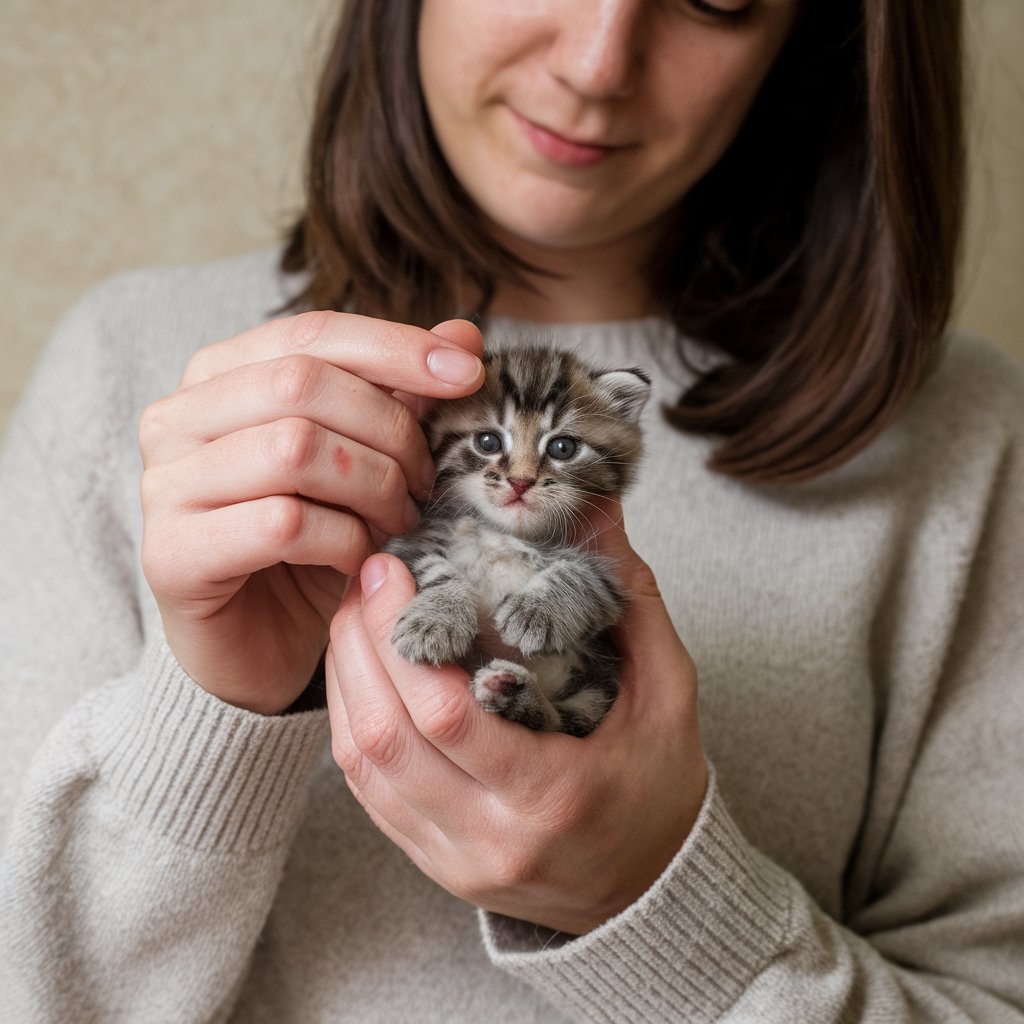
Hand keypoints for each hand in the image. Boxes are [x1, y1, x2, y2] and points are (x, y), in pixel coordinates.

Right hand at [139, 312, 483, 714]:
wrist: (254, 641)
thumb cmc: (308, 541)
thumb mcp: (361, 459)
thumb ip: (400, 395)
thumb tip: (464, 335)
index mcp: (218, 375)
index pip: (313, 333)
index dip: (397, 347)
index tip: (470, 373)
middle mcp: (177, 418)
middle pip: (304, 384)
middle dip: (391, 430)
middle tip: (428, 482)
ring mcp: (165, 485)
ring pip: (295, 448)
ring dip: (373, 487)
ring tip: (399, 521)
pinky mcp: (171, 553)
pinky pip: (282, 524)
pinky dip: (343, 539)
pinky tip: (360, 557)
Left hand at [326, 499, 706, 934]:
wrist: (647, 891)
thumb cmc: (659, 787)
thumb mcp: (669, 693)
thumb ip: (633, 602)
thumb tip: (602, 510)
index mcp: (552, 797)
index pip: (448, 718)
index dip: (402, 636)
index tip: (393, 569)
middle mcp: (489, 838)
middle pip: (386, 736)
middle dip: (359, 643)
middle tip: (364, 578)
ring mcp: (450, 858)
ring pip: (361, 764)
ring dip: (343, 678)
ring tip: (352, 615)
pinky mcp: (429, 861)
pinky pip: (365, 791)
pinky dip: (351, 720)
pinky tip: (356, 672)